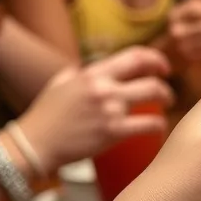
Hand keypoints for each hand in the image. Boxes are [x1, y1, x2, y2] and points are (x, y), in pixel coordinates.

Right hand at [17, 47, 173, 173]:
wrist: (33, 145)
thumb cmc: (45, 116)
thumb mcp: (60, 83)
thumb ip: (81, 73)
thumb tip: (95, 67)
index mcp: (92, 74)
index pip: (135, 56)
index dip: (155, 59)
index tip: (162, 67)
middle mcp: (103, 87)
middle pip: (150, 76)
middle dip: (165, 83)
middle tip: (167, 92)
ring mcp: (110, 109)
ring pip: (154, 95)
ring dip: (167, 99)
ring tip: (167, 106)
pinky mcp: (113, 131)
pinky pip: (149, 124)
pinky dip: (159, 125)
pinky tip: (159, 128)